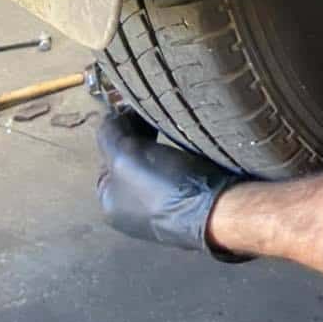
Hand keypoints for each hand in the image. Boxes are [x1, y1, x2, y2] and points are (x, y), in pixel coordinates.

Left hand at [96, 110, 251, 261]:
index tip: (135, 110)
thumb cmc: (163, 186)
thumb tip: (108, 118)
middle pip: (130, 160)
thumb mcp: (125, 157)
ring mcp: (159, 209)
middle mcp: (131, 210)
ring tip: (171, 123)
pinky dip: (176, 153)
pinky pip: (174, 170)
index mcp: (110, 204)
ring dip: (159, 142)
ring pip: (153, 164)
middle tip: (154, 114)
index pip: (107, 155)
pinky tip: (186, 142)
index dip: (118, 129)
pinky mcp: (185, 202)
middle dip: (139, 135)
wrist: (215, 211)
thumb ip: (110, 135)